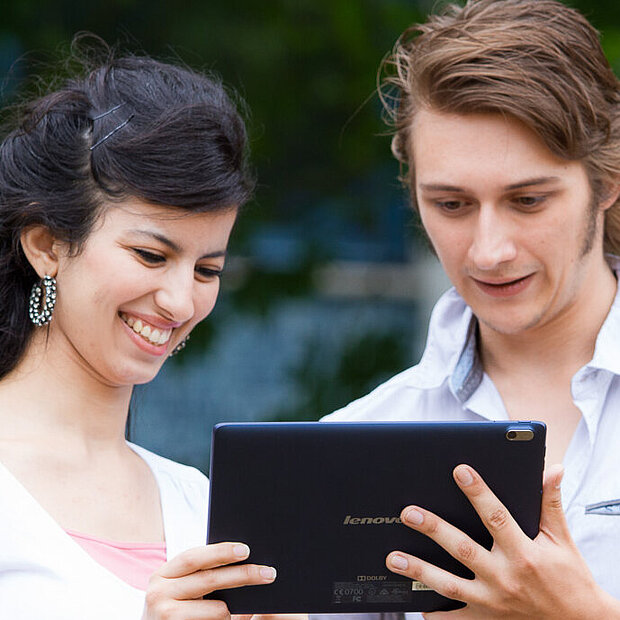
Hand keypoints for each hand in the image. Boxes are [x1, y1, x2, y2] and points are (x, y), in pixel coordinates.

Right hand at [142, 542, 275, 619]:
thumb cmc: (179, 609)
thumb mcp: (183, 588)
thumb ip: (202, 573)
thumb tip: (243, 555)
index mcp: (163, 574)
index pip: (194, 557)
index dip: (220, 552)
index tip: (246, 550)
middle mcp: (158, 593)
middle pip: (209, 579)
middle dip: (243, 574)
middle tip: (269, 573)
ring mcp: (164, 615)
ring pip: (216, 607)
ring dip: (234, 607)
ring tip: (248, 605)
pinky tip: (233, 617)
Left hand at [386, 464, 619, 618]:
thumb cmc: (570, 578)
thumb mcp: (562, 539)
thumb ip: (550, 503)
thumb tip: (552, 469)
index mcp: (524, 553)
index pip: (496, 516)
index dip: (478, 492)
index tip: (460, 471)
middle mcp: (505, 578)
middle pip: (463, 549)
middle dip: (434, 529)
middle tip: (408, 512)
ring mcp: (494, 602)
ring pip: (450, 585)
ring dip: (420, 570)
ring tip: (393, 557)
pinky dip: (436, 614)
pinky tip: (415, 604)